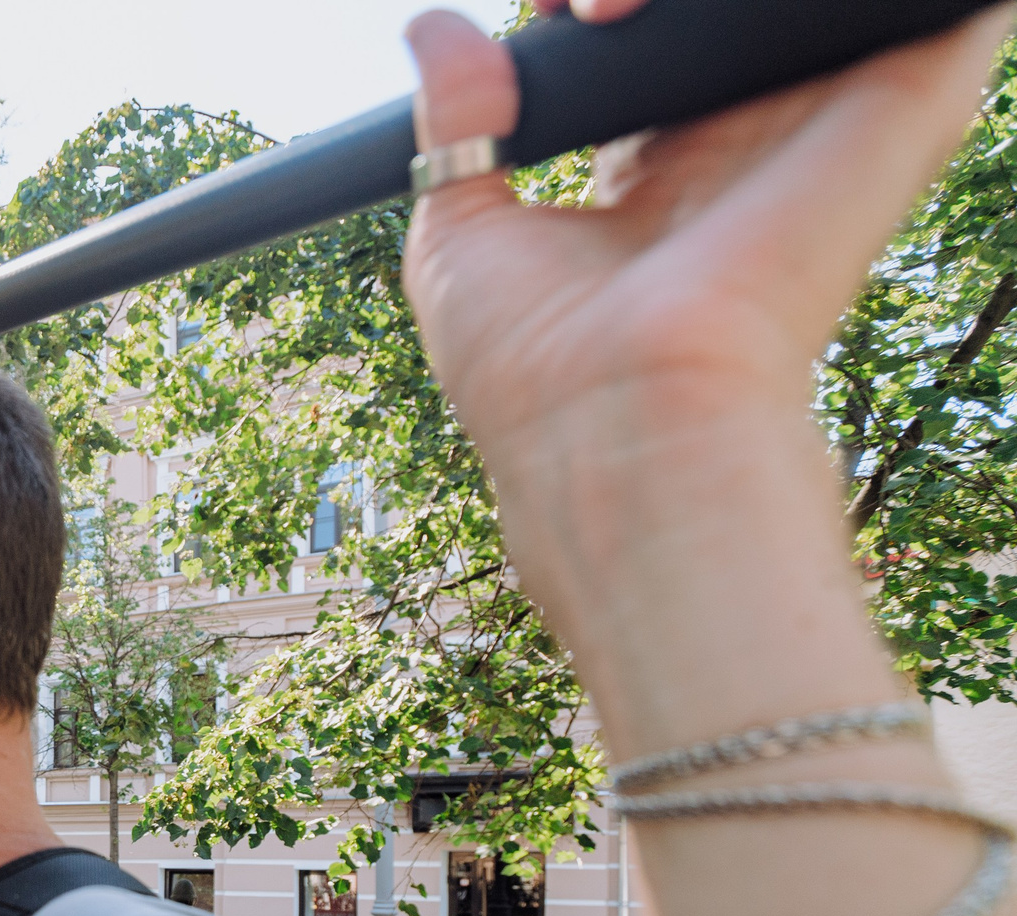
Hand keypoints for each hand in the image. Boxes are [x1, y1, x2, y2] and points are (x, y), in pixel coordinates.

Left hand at [398, 2, 1008, 657]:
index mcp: (662, 177)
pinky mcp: (896, 109)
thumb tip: (437, 31)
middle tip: (588, 10)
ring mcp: (824, 125)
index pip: (653, 47)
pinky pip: (933, 6)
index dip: (599, 11)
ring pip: (796, 2)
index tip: (554, 16)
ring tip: (617, 8)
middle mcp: (748, 147)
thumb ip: (455, 125)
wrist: (618, 419)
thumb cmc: (533, 371)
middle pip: (719, 15)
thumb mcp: (458, 237)